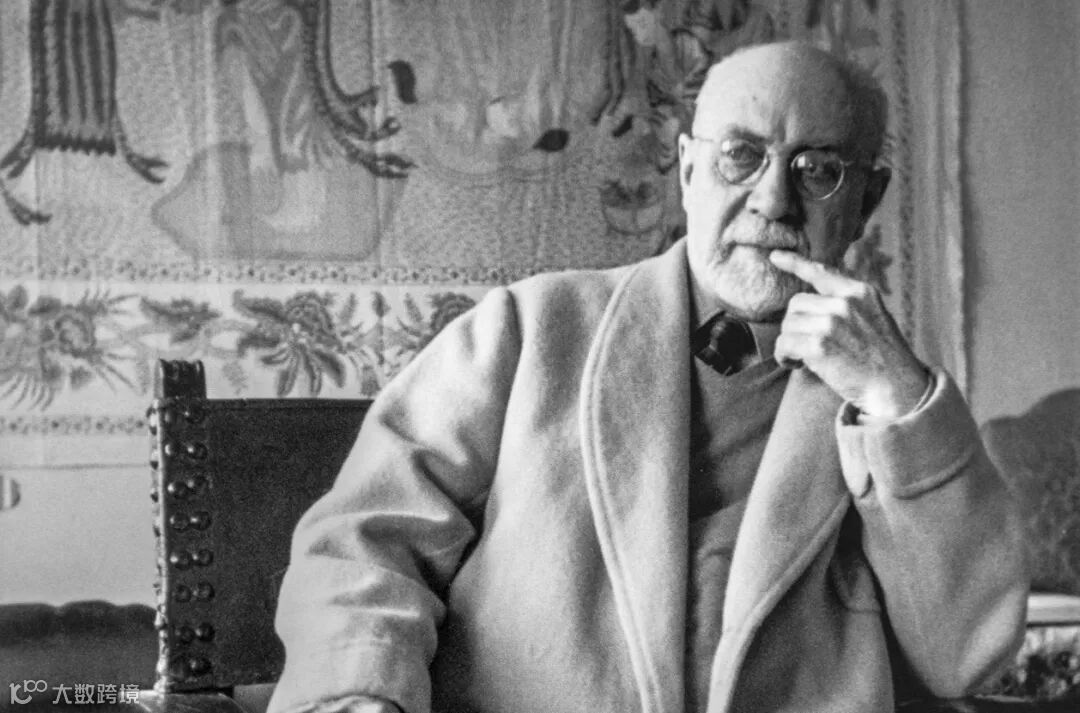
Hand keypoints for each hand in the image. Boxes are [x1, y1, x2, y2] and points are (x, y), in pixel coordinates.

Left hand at [769, 250, 929, 419]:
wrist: (897, 389)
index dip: (795, 263)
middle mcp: (846, 302)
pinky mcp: (819, 345)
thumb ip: (847, 305)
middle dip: (796, 326)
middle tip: (808, 347)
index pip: (821, 272)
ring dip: (790, 343)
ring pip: (787, 325)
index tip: (775, 257)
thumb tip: (812, 302)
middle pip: (796, 304)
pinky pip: (783, 344)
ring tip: (806, 359)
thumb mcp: (874, 318)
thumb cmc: (883, 360)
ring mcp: (832, 322)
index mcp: (860, 291)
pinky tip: (796, 365)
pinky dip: (784, 357)